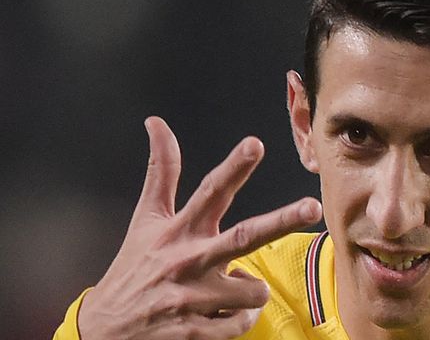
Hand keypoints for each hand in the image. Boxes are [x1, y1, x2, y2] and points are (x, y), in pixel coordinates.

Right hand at [77, 117, 322, 338]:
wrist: (105, 328)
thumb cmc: (134, 267)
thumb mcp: (145, 219)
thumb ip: (161, 172)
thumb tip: (157, 122)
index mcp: (179, 230)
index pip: (209, 192)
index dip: (233, 168)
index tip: (255, 144)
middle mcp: (188, 260)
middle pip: (242, 237)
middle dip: (281, 221)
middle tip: (311, 207)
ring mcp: (191, 298)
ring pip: (254, 291)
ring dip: (251, 291)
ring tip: (225, 289)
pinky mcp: (194, 330)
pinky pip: (240, 323)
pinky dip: (236, 318)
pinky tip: (214, 314)